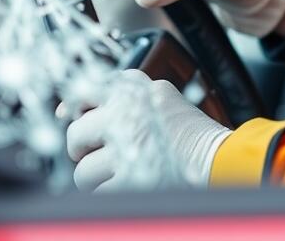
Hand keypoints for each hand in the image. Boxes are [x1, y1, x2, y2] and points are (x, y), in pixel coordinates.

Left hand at [66, 68, 229, 191]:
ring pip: (83, 170)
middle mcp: (126, 113)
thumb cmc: (190, 133)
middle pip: (76, 133)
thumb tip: (64, 110)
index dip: (74, 109)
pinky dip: (109, 195)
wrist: (220, 159)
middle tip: (100, 155)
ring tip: (121, 174)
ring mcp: (127, 148)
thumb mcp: (158, 97)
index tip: (73, 118)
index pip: (83, 91)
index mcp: (133, 89)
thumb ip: (118, 96)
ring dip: (97, 178)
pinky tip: (128, 186)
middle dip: (82, 150)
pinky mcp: (131, 180)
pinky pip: (98, 193)